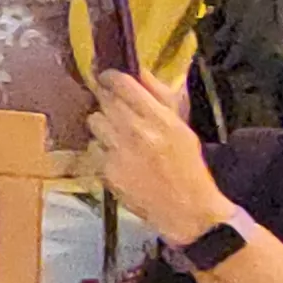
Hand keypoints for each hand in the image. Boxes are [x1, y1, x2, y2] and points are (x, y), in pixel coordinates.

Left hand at [85, 70, 225, 247]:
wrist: (186, 209)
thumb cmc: (188, 166)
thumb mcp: (182, 127)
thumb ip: (160, 98)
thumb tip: (141, 73)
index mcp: (159, 118)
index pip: (123, 84)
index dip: (110, 77)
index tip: (107, 77)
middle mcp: (136, 131)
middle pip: (105, 100)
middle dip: (107, 100)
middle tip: (112, 105)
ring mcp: (118, 152)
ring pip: (94, 122)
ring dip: (102, 124)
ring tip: (115, 134)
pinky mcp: (107, 171)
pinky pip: (94, 148)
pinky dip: (102, 150)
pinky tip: (117, 157)